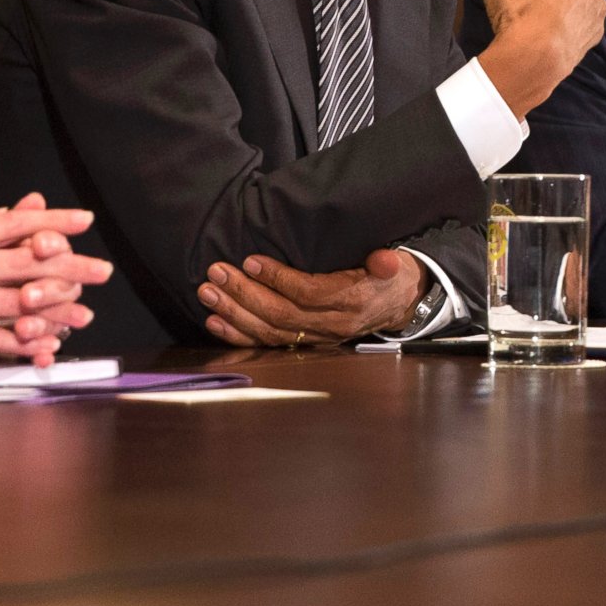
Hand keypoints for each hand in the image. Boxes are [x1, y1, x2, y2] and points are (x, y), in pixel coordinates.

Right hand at [0, 192, 112, 362]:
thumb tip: (30, 204)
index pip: (13, 224)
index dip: (52, 221)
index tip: (85, 221)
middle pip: (23, 264)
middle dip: (69, 266)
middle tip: (103, 270)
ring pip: (14, 304)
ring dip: (55, 310)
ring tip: (84, 314)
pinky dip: (23, 343)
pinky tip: (48, 344)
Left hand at [198, 247, 427, 347]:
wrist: (397, 307)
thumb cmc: (389, 279)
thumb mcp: (397, 265)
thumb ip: (389, 263)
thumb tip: (388, 261)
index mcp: (352, 303)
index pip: (308, 293)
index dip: (277, 279)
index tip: (250, 261)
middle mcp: (330, 326)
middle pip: (280, 315)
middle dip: (244, 294)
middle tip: (217, 273)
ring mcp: (315, 339)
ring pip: (268, 331)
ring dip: (234, 313)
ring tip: (208, 293)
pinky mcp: (303, 344)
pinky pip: (266, 343)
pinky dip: (238, 335)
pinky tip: (215, 322)